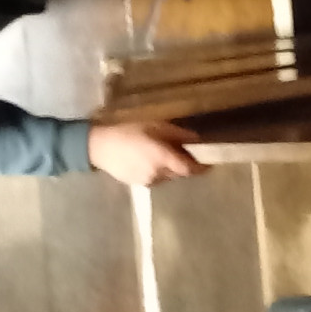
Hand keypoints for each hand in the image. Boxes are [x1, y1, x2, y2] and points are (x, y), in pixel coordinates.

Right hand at [87, 120, 204, 185]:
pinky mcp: (139, 185)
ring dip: (171, 168)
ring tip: (162, 154)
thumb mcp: (155, 126)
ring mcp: (148, 182)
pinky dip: (159, 171)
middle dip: (184, 165)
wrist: (99, 147)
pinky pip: (156, 179)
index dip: (201, 168)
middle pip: (180, 173)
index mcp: (163, 158)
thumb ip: (178, 135)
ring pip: (168, 177)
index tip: (210, 164)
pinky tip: (149, 160)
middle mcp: (158, 173)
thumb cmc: (129, 132)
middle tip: (183, 152)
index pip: (189, 169)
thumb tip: (198, 140)